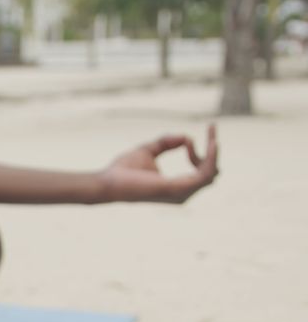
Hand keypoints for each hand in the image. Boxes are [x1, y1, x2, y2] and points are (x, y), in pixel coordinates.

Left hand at [98, 124, 218, 203]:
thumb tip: (186, 137)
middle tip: (212, 127)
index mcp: (177, 186)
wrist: (107, 180)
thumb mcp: (149, 150)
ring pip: (211, 173)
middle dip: (213, 150)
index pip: (202, 170)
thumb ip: (167, 142)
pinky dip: (210, 158)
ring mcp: (181, 193)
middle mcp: (182, 193)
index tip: (196, 135)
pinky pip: (204, 174)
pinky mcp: (176, 189)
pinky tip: (211, 143)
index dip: (204, 152)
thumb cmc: (124, 169)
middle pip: (211, 172)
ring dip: (214, 151)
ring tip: (212, 134)